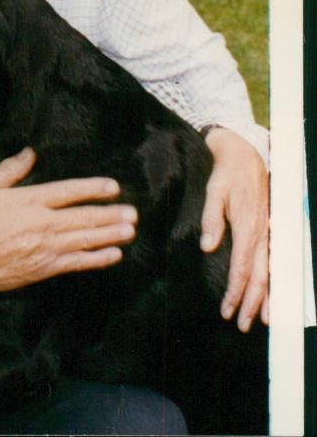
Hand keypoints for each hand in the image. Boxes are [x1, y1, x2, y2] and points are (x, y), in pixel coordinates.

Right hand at [0, 147, 136, 317]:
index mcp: (29, 201)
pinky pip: (77, 262)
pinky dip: (97, 258)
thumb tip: (30, 152)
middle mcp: (42, 224)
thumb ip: (10, 169)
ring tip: (131, 229)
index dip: (92, 188)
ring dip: (111, 234)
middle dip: (111, 214)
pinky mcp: (45, 268)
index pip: (68, 192)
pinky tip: (113, 254)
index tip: (113, 187)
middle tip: (133, 212)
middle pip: (84, 218)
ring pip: (86, 240)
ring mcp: (46, 248)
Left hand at [200, 127, 268, 331]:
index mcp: (247, 228)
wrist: (245, 154)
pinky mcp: (267, 230)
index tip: (227, 309)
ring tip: (260, 319)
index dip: (235, 291)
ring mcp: (267, 233)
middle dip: (250, 303)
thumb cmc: (227, 174)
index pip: (241, 268)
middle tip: (242, 324)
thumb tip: (207, 247)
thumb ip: (211, 219)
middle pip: (259, 277)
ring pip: (269, 272)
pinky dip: (271, 281)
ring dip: (264, 297)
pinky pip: (271, 262)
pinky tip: (269, 294)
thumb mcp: (215, 192)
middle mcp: (261, 234)